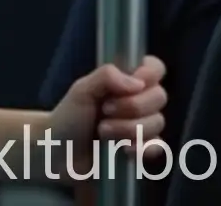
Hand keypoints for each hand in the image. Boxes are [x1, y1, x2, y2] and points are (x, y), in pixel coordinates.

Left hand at [49, 56, 166, 178]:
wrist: (60, 153)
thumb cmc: (69, 117)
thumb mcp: (82, 90)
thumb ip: (106, 76)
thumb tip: (137, 83)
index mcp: (125, 81)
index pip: (154, 68)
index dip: (150, 74)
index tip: (135, 82)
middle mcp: (138, 101)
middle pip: (160, 96)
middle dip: (132, 106)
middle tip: (105, 110)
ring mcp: (142, 125)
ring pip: (158, 122)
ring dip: (128, 129)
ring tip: (102, 131)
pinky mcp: (142, 149)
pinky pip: (157, 147)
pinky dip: (141, 148)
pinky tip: (123, 149)